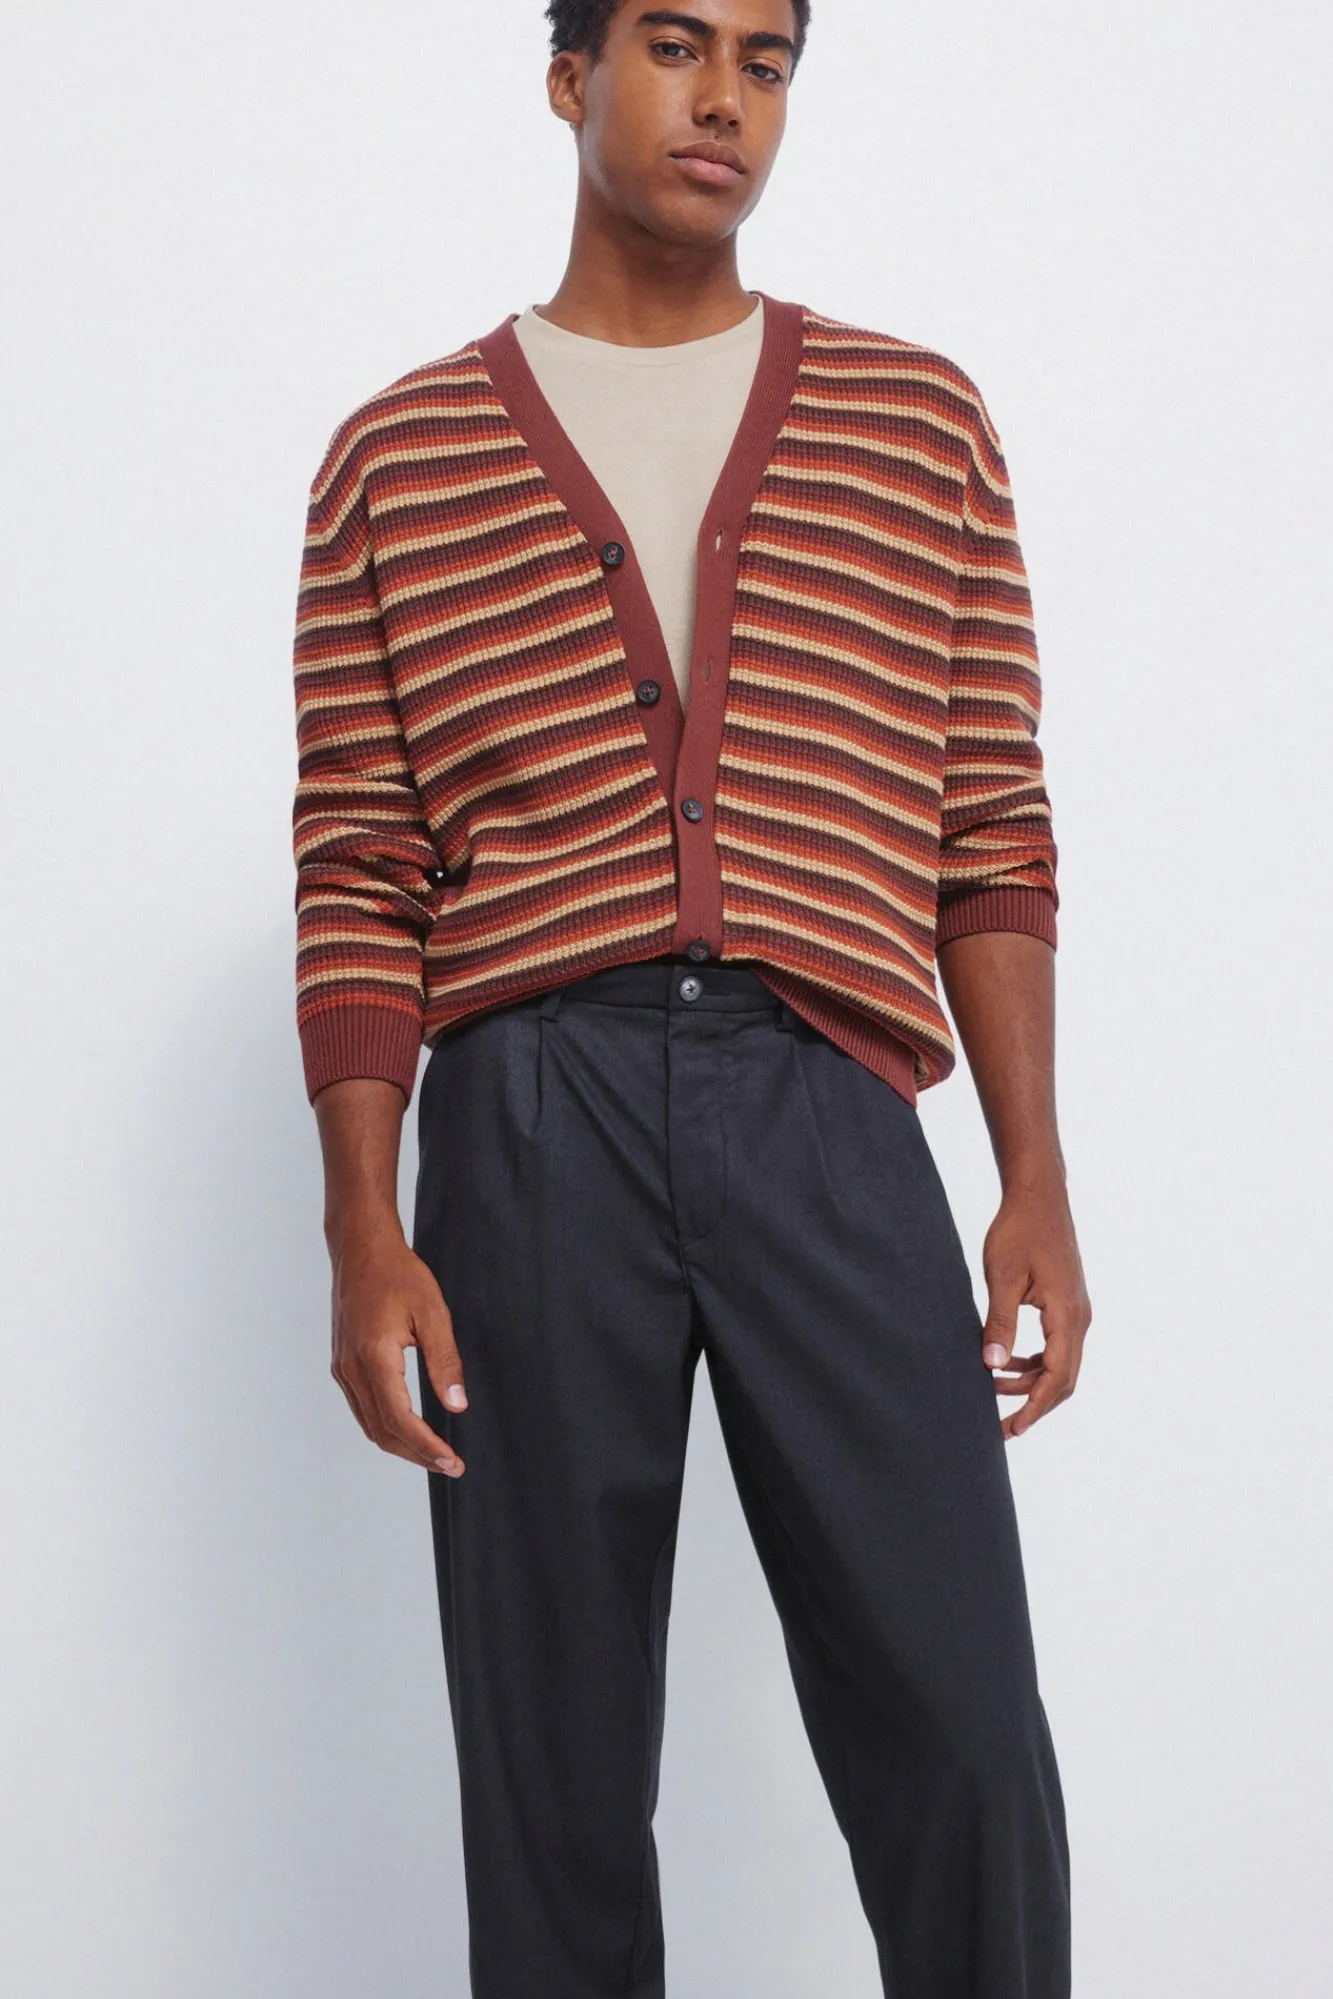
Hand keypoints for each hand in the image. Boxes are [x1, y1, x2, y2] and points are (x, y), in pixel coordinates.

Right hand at [329, 1220, 468, 1476]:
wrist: (361, 1248)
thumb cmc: (398, 1274)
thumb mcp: (433, 1313)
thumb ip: (444, 1361)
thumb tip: (457, 1405)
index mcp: (374, 1356)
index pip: (399, 1419)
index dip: (426, 1446)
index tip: (452, 1461)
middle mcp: (351, 1368)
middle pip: (382, 1431)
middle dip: (416, 1454)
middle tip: (449, 1464)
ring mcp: (342, 1368)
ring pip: (369, 1424)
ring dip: (400, 1445)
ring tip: (433, 1453)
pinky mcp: (341, 1364)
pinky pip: (362, 1408)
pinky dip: (385, 1426)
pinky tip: (408, 1428)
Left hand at [978, 1177, 1091, 1440]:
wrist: (1039, 1196)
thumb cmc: (1019, 1232)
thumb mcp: (1002, 1278)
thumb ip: (999, 1323)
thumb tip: (992, 1365)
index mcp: (1067, 1315)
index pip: (1056, 1378)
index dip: (1034, 1408)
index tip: (1011, 1429)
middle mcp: (1080, 1318)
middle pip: (1064, 1379)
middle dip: (1033, 1404)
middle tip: (1000, 1425)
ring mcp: (1077, 1311)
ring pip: (1061, 1364)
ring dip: (1031, 1382)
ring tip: (992, 1386)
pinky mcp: (1068, 1304)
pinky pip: (1057, 1346)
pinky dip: (1036, 1363)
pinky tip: (1009, 1363)